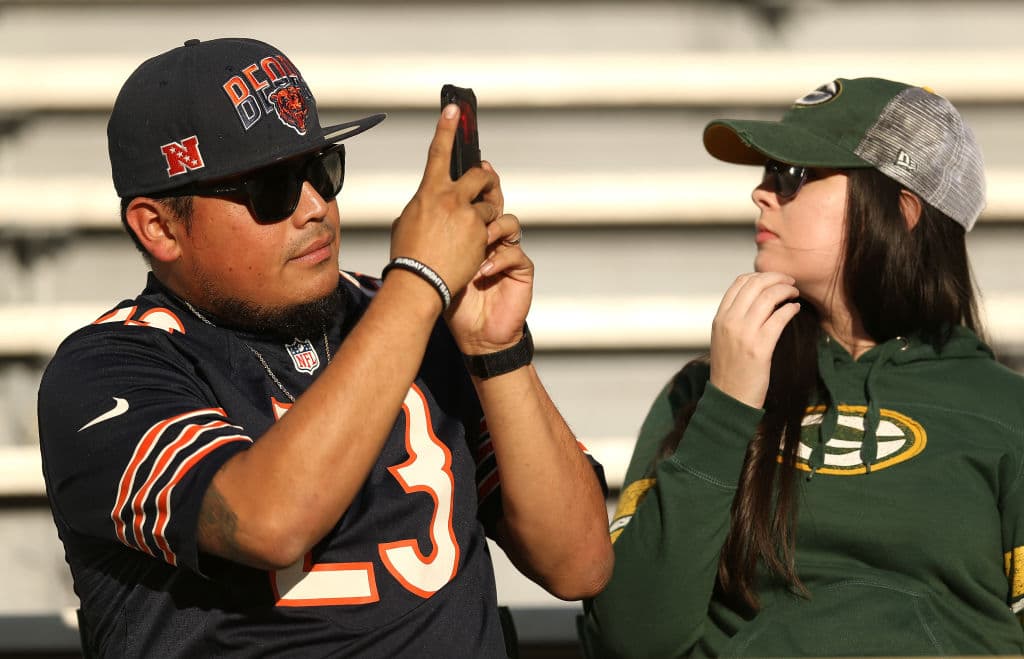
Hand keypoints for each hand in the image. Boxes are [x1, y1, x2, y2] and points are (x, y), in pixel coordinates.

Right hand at [389, 104, 501, 297]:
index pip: (439, 152)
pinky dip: (486, 236)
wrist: (420, 283)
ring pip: (489, 204)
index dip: (446, 127)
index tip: (454, 109)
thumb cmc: (408, 257)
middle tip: (484, 185)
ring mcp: (469, 216)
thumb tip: (431, 204)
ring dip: (485, 214)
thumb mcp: (407, 222)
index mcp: (429, 192)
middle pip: (480, 176)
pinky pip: (493, 227)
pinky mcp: (483, 234)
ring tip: (471, 233)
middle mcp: (451, 198)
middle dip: (485, 180)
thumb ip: (423, 206)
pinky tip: (473, 249)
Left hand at [445, 163, 533, 353]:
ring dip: (490, 231)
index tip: (473, 158)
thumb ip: (436, 231)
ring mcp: (507, 251)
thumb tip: (421, 199)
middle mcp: (491, 236)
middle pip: (495, 201)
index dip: (475, 174)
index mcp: (470, 230)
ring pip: (508, 222)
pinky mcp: (521, 269)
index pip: (474, 195)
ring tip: (477, 245)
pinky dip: (496, 260)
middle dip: (488, 193)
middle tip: (478, 193)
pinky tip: (480, 273)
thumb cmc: (452, 297)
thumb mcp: (437, 259)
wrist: (473, 333)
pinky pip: (513, 252)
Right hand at [710, 272, 800, 408]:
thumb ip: (734, 318)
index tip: (774, 279)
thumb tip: (757, 298)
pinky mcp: (760, 347)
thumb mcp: (724, 338)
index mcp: (720, 318)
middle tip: (790, 282)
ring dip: (786, 290)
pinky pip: (780, 317)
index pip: (740, 282)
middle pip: (755, 284)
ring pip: (769, 297)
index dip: (761, 275)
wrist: (729, 398)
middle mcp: (729, 322)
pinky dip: (791, 309)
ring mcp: (744, 334)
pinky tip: (795, 310)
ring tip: (795, 294)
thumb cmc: (731, 369)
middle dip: (777, 278)